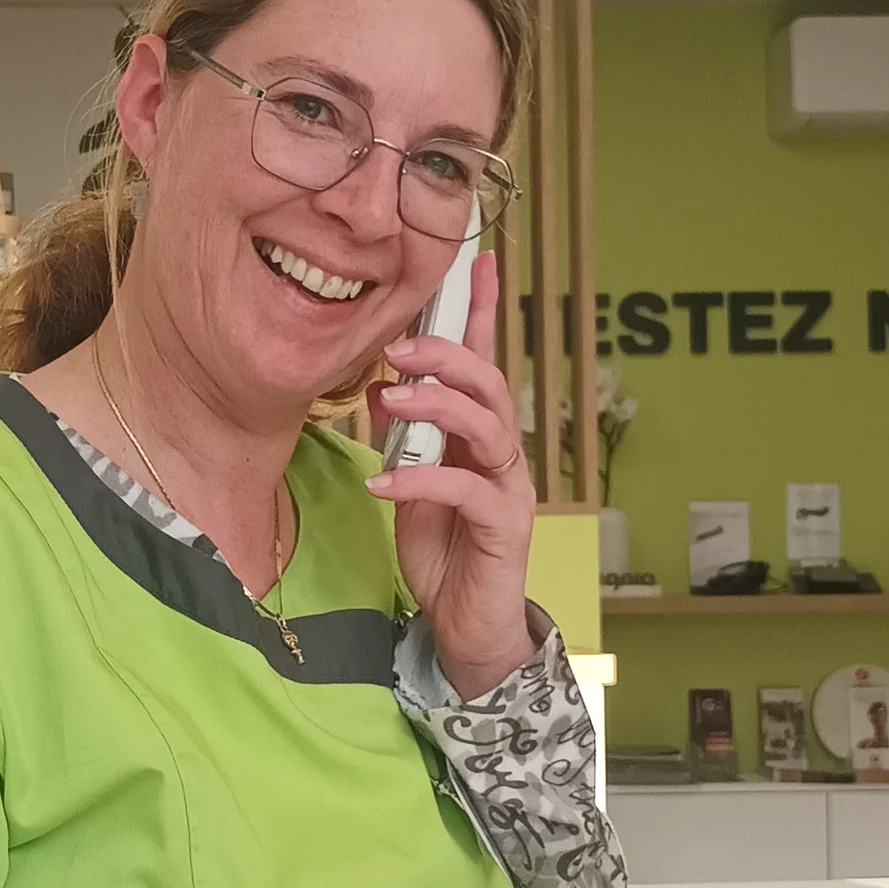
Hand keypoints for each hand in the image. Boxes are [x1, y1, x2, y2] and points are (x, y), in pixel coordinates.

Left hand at [363, 252, 537, 699]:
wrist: (466, 626)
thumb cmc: (443, 552)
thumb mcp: (412, 485)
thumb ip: (404, 438)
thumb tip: (380, 386)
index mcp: (478, 437)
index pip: (484, 362)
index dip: (482, 312)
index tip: (479, 261)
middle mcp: (502, 454)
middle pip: (489, 384)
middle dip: (448, 356)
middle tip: (398, 346)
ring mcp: (508, 488)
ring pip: (489, 427)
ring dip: (438, 406)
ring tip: (392, 400)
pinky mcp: (504, 528)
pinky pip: (468, 490)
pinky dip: (423, 480)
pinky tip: (383, 483)